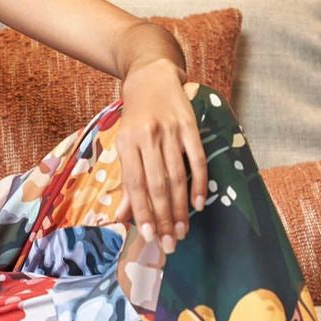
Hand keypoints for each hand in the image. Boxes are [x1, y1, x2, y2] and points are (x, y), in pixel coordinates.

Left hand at [114, 59, 206, 252]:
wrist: (150, 76)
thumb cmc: (135, 117)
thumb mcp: (124, 143)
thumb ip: (127, 179)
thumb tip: (121, 216)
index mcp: (126, 143)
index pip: (135, 184)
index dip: (142, 212)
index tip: (150, 236)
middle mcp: (147, 137)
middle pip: (157, 184)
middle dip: (164, 217)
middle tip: (170, 244)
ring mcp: (169, 130)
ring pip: (176, 176)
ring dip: (180, 208)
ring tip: (183, 232)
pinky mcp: (189, 124)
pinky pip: (197, 159)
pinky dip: (198, 183)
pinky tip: (199, 204)